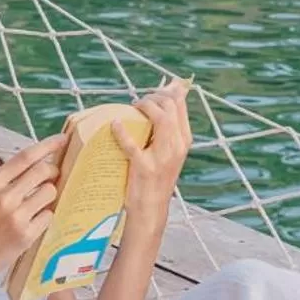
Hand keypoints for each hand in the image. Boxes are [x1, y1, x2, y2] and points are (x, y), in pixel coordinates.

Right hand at [0, 136, 63, 286]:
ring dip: (50, 196)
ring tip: (38, 205)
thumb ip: (9, 180)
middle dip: (53, 172)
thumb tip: (41, 165)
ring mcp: (16, 216)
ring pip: (50, 192)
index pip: (25, 157)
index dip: (47, 146)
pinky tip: (33, 222)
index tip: (62, 139)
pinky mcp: (26, 234)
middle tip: (53, 177)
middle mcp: (4, 197)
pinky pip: (49, 215)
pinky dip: (45, 216)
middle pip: (43, 171)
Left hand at [115, 79, 191, 224]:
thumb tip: (162, 102)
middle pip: (170, 107)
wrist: (152, 208)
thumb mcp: (169, 152)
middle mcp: (177, 146)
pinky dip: (121, 131)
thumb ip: (167, 129)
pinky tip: (114, 124)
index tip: (153, 91)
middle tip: (139, 102)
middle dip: (153, 97)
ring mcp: (162, 157)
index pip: (179, 104)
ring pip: (160, 119)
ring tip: (132, 108)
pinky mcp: (144, 168)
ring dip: (144, 107)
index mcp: (184, 140)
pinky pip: (132, 144)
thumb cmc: (157, 177)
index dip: (165, 91)